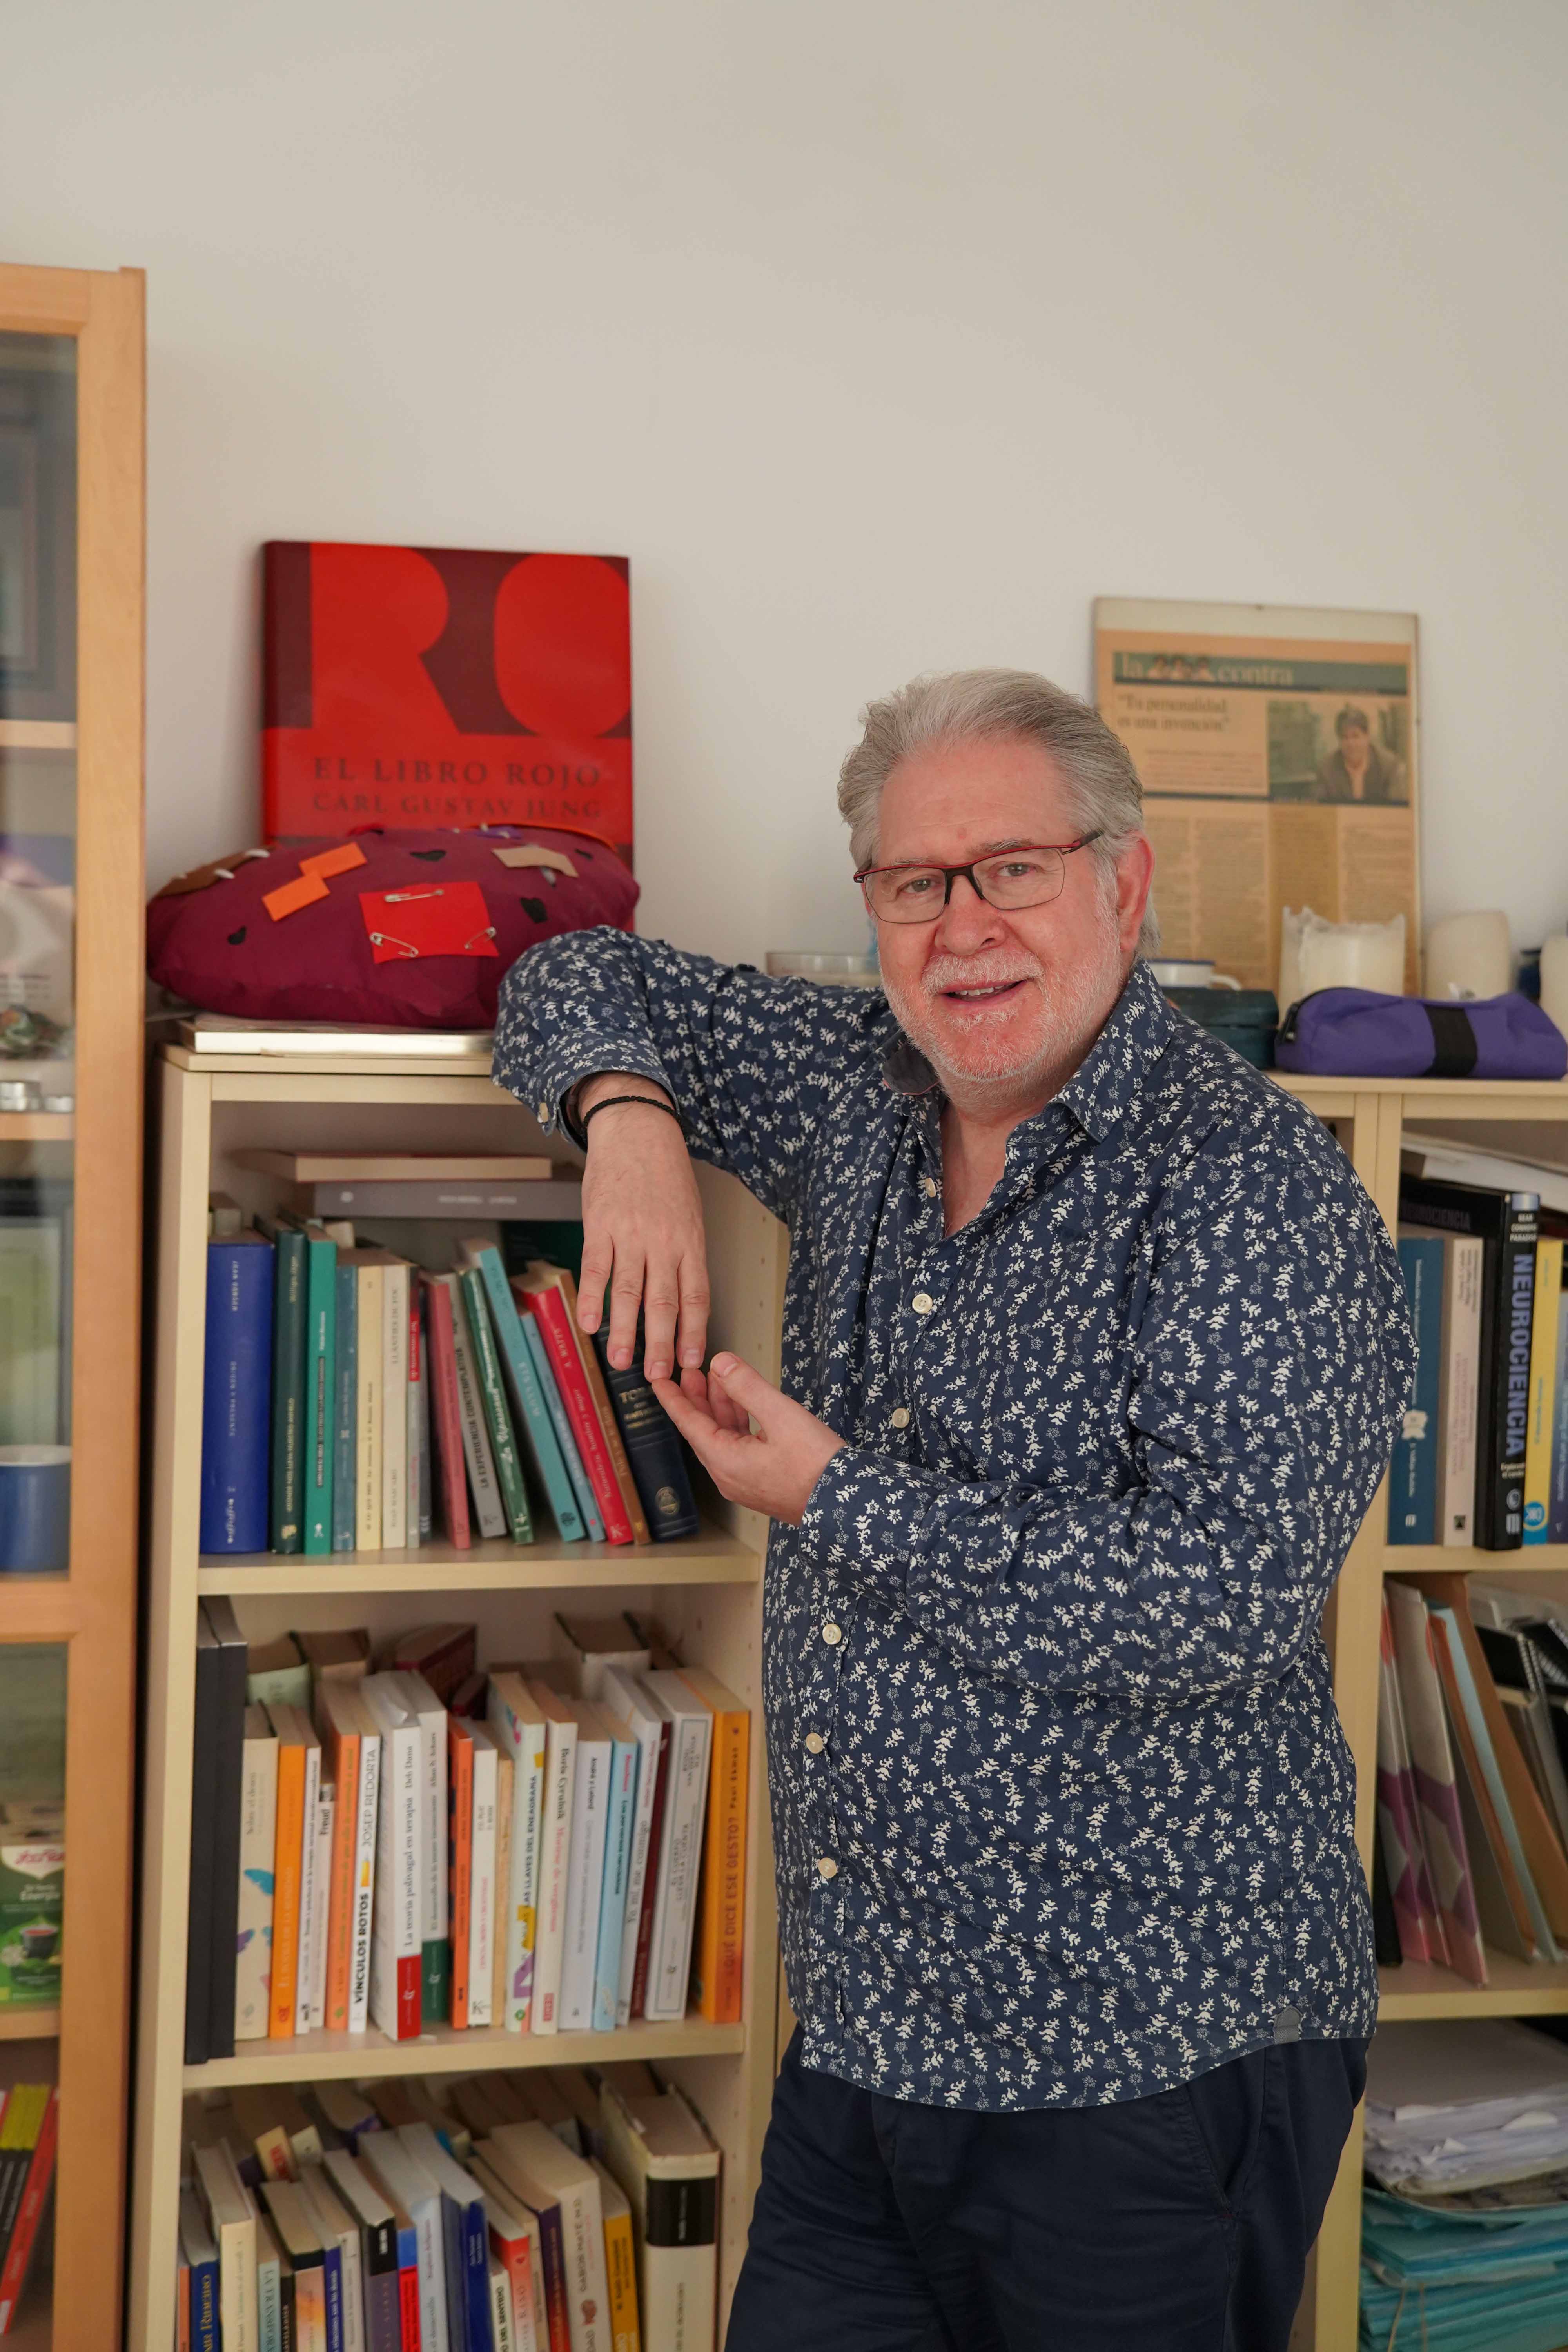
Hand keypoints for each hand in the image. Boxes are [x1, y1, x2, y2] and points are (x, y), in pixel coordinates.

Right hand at [575, 1077, 709, 1380]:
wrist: (638, 1131)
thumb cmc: (666, 1176)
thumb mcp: (689, 1214)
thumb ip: (685, 1256)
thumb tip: (683, 1302)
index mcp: (690, 1241)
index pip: (696, 1295)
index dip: (693, 1331)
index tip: (689, 1362)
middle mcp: (664, 1241)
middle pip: (665, 1301)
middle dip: (662, 1343)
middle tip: (657, 1375)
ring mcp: (631, 1234)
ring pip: (630, 1291)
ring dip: (625, 1330)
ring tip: (622, 1362)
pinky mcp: (601, 1225)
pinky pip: (596, 1268)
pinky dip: (591, 1298)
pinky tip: (588, 1323)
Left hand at [652, 1354, 844, 1526]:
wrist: (846, 1504)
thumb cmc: (816, 1465)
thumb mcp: (781, 1416)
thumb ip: (747, 1387)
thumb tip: (721, 1363)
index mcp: (725, 1461)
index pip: (688, 1424)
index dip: (673, 1398)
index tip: (658, 1379)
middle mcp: (729, 1475)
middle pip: (703, 1430)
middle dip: (697, 1398)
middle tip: (690, 1370)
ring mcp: (746, 1480)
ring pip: (723, 1437)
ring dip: (720, 1408)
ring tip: (718, 1379)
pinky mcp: (763, 1480)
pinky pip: (740, 1446)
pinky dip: (738, 1422)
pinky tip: (744, 1405)